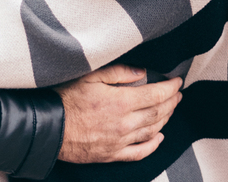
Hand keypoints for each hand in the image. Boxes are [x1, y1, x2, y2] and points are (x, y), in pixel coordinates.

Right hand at [55, 65, 182, 162]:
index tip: (177, 82)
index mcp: (121, 102)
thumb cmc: (66, 98)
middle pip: (158, 113)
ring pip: (152, 131)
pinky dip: (153, 145)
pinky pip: (139, 152)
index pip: (156, 94)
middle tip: (178, 94)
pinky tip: (159, 138)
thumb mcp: (91, 76)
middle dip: (171, 102)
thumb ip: (119, 72)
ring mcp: (120, 141)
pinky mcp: (112, 154)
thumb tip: (142, 73)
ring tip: (170, 109)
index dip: (170, 88)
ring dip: (165, 120)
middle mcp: (125, 123)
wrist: (49, 127)